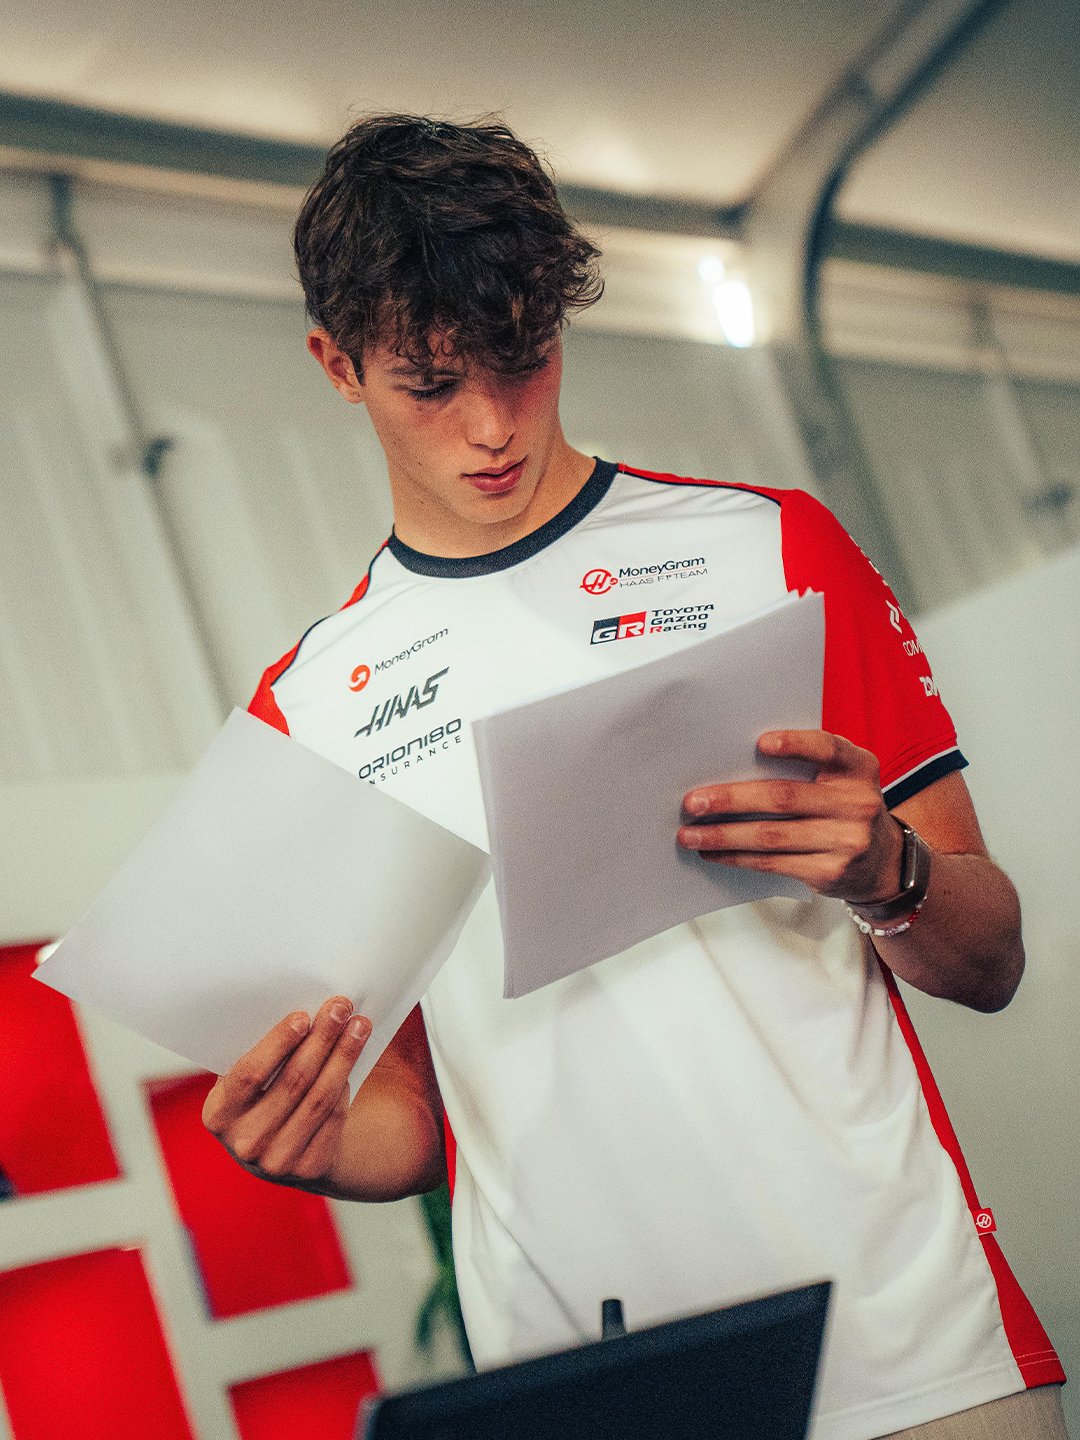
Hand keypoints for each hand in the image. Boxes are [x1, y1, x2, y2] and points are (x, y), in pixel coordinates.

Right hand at [202, 996, 371, 1188]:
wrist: (277, 1150)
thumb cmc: (261, 1097)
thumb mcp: (246, 1081)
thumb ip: (263, 1052)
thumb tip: (302, 1009)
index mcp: (218, 1114)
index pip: (249, 1074)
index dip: (277, 1043)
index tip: (303, 1015)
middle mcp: (244, 1142)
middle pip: (293, 1081)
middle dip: (322, 1038)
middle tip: (341, 1007)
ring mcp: (276, 1161)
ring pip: (319, 1098)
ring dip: (344, 1056)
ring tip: (360, 1025)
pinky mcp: (309, 1168)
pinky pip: (334, 1117)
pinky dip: (346, 1085)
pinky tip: (354, 1057)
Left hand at [678, 729, 903, 902]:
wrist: (882, 862)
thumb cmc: (843, 808)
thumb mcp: (841, 780)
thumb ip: (805, 767)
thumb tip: (731, 764)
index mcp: (858, 768)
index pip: (827, 748)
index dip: (795, 744)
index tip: (759, 743)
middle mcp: (857, 802)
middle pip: (783, 797)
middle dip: (731, 799)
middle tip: (692, 802)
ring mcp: (846, 840)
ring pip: (771, 836)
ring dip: (723, 835)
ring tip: (689, 834)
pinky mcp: (831, 872)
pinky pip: (774, 862)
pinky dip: (737, 857)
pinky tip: (713, 853)